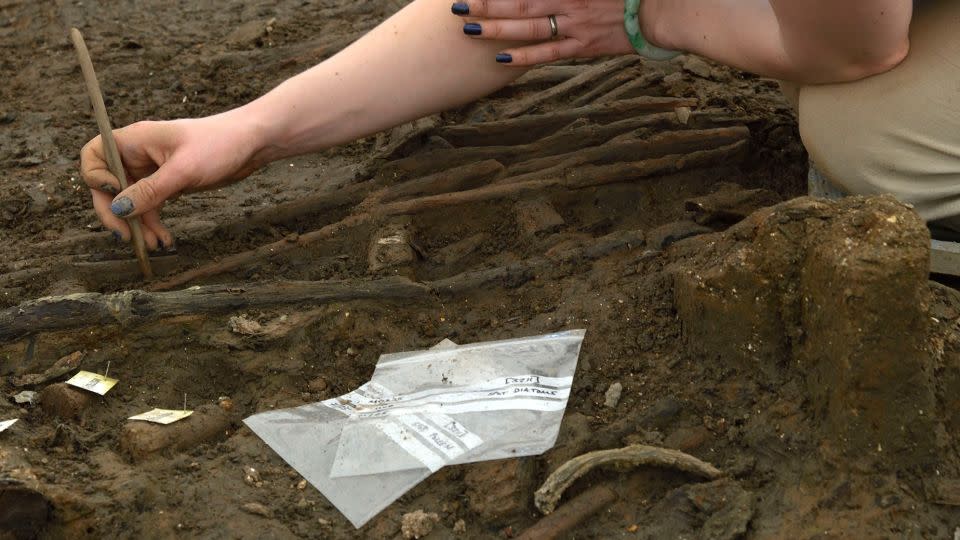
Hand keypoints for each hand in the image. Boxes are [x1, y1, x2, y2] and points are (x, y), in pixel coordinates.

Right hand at [80, 111, 266, 248]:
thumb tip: (118, 210)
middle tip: (126, 237)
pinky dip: (153, 222)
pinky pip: (150, 205)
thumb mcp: (183, 170)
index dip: (96, 178)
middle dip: (115, 212)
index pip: (94, 156)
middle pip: (108, 185)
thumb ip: (150, 191)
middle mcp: (138, 153)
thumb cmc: (218, 145)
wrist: (251, 142)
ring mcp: (152, 169)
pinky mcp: (167, 183)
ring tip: (152, 245)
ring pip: (130, 200)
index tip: (115, 196)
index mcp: (134, 140)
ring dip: (137, 224)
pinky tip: (164, 240)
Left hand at [452, 0, 633, 65]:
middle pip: (520, 1)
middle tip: (458, 5)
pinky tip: (501, 58)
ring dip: (497, 28)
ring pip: (529, 27)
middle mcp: (570, 0)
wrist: (663, 10)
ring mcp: (576, 24)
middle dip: (487, 3)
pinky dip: (525, 55)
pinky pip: (550, 53)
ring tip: (469, 29)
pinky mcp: (585, 46)